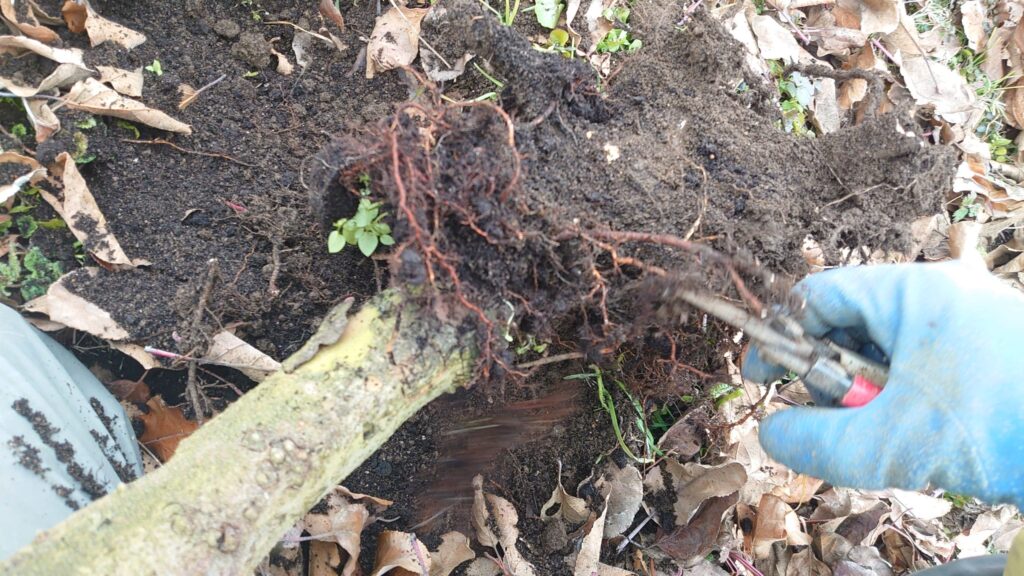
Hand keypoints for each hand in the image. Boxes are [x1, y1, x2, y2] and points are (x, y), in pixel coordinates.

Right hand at [742, 261, 1023, 506]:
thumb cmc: (1002, 429)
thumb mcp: (892, 443)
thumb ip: (815, 440)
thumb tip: (772, 432)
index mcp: (914, 291)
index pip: (817, 295)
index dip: (780, 337)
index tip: (766, 382)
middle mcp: (943, 292)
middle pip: (852, 323)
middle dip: (833, 376)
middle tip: (840, 421)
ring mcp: (973, 318)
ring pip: (888, 349)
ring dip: (872, 394)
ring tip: (893, 436)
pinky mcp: (994, 348)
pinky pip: (924, 364)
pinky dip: (908, 400)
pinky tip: (926, 436)